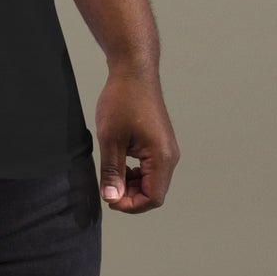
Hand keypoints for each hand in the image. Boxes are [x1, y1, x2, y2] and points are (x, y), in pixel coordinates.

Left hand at [95, 64, 179, 212]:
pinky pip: (150, 168)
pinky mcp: (160, 143)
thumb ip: (112, 171)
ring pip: (151, 181)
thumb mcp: (110, 139)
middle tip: (107, 186)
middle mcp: (170, 157)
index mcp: (162, 158)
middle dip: (130, 195)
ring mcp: (167, 149)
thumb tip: (111, 198)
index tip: (108, 197)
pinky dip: (135, 172)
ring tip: (111, 172)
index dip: (130, 204)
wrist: (133, 71)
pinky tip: (119, 161)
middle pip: (153, 192)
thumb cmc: (122, 100)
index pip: (152, 198)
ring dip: (131, 184)